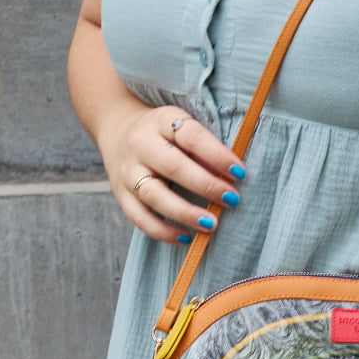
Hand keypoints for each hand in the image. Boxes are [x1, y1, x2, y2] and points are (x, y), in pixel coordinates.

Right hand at [99, 104, 245, 244]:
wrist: (118, 131)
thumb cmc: (164, 133)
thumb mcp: (182, 126)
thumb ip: (203, 147)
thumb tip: (230, 176)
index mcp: (161, 121)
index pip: (192, 137)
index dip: (217, 155)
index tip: (240, 173)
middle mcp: (140, 144)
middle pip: (173, 167)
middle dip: (206, 185)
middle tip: (232, 199)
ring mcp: (127, 170)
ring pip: (155, 196)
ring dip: (186, 213)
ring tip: (211, 224)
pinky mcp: (120, 194)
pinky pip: (140, 217)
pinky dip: (163, 231)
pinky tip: (186, 237)